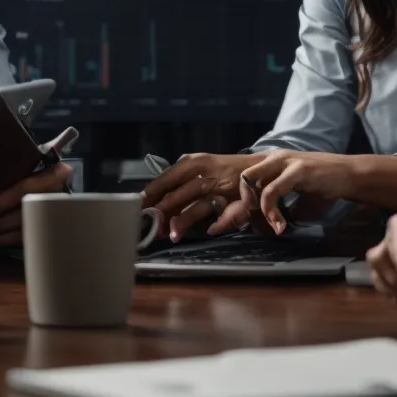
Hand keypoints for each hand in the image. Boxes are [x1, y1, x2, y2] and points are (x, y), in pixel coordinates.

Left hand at [0, 131, 75, 246]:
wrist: (66, 180)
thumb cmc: (40, 165)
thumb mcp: (32, 159)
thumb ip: (15, 164)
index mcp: (53, 174)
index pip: (22, 190)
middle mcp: (55, 196)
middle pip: (18, 216)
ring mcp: (54, 215)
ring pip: (20, 233)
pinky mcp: (49, 229)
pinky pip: (22, 240)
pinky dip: (1, 241)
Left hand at [140, 152, 257, 240]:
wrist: (258, 168)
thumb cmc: (220, 170)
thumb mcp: (198, 168)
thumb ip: (178, 181)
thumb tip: (152, 199)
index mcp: (192, 162)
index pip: (167, 178)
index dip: (152, 193)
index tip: (138, 206)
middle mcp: (205, 173)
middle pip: (180, 192)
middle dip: (164, 210)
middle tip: (150, 224)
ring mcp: (222, 188)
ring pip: (199, 205)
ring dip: (184, 220)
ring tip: (172, 234)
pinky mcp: (239, 201)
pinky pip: (226, 215)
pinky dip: (218, 224)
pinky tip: (210, 231)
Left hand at [242, 150, 396, 234]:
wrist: (351, 175)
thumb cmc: (325, 186)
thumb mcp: (297, 193)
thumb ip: (280, 203)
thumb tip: (267, 222)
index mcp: (273, 161)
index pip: (247, 176)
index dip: (244, 198)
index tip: (252, 217)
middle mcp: (275, 157)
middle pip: (243, 175)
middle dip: (244, 200)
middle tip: (255, 219)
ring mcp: (284, 161)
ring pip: (252, 181)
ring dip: (258, 208)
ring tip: (273, 225)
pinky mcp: (297, 169)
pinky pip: (272, 190)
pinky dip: (271, 211)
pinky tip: (281, 225)